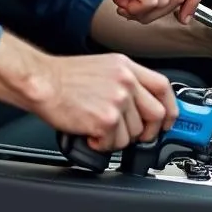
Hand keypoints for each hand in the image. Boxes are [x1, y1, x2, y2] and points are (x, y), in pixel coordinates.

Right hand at [31, 53, 177, 150]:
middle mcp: (126, 82)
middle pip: (156, 115)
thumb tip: (140, 104)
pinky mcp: (106, 119)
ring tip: (99, 129)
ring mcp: (118, 100)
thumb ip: (125, 81)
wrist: (41, 82)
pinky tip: (90, 133)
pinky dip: (102, 144)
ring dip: (117, 138)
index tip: (167, 120)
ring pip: (134, 134)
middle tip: (133, 135)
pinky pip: (115, 143)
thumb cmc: (63, 77)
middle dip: (148, 132)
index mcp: (126, 67)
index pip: (163, 87)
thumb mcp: (102, 67)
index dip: (169, 108)